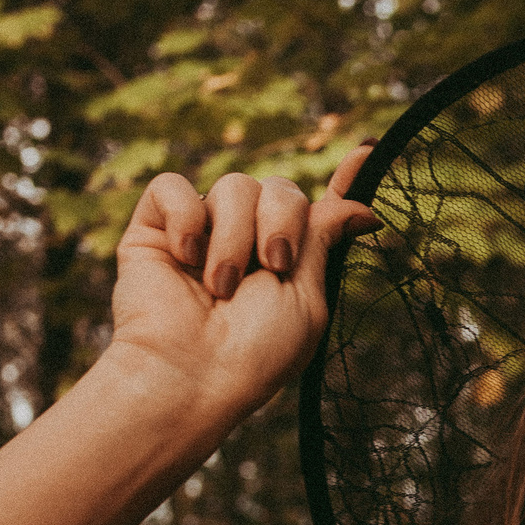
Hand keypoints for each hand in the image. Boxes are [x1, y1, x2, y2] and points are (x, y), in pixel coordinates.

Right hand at [105, 148, 379, 422]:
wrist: (191, 370)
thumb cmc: (255, 350)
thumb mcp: (307, 296)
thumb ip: (324, 239)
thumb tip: (363, 206)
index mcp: (289, 260)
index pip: (318, 210)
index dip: (345, 182)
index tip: (369, 154)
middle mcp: (248, 239)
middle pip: (281, 189)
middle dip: (282, 223)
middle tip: (273, 265)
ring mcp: (202, 230)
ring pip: (234, 185)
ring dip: (236, 237)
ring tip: (221, 286)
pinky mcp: (155, 227)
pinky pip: (174, 187)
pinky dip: (185, 218)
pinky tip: (186, 257)